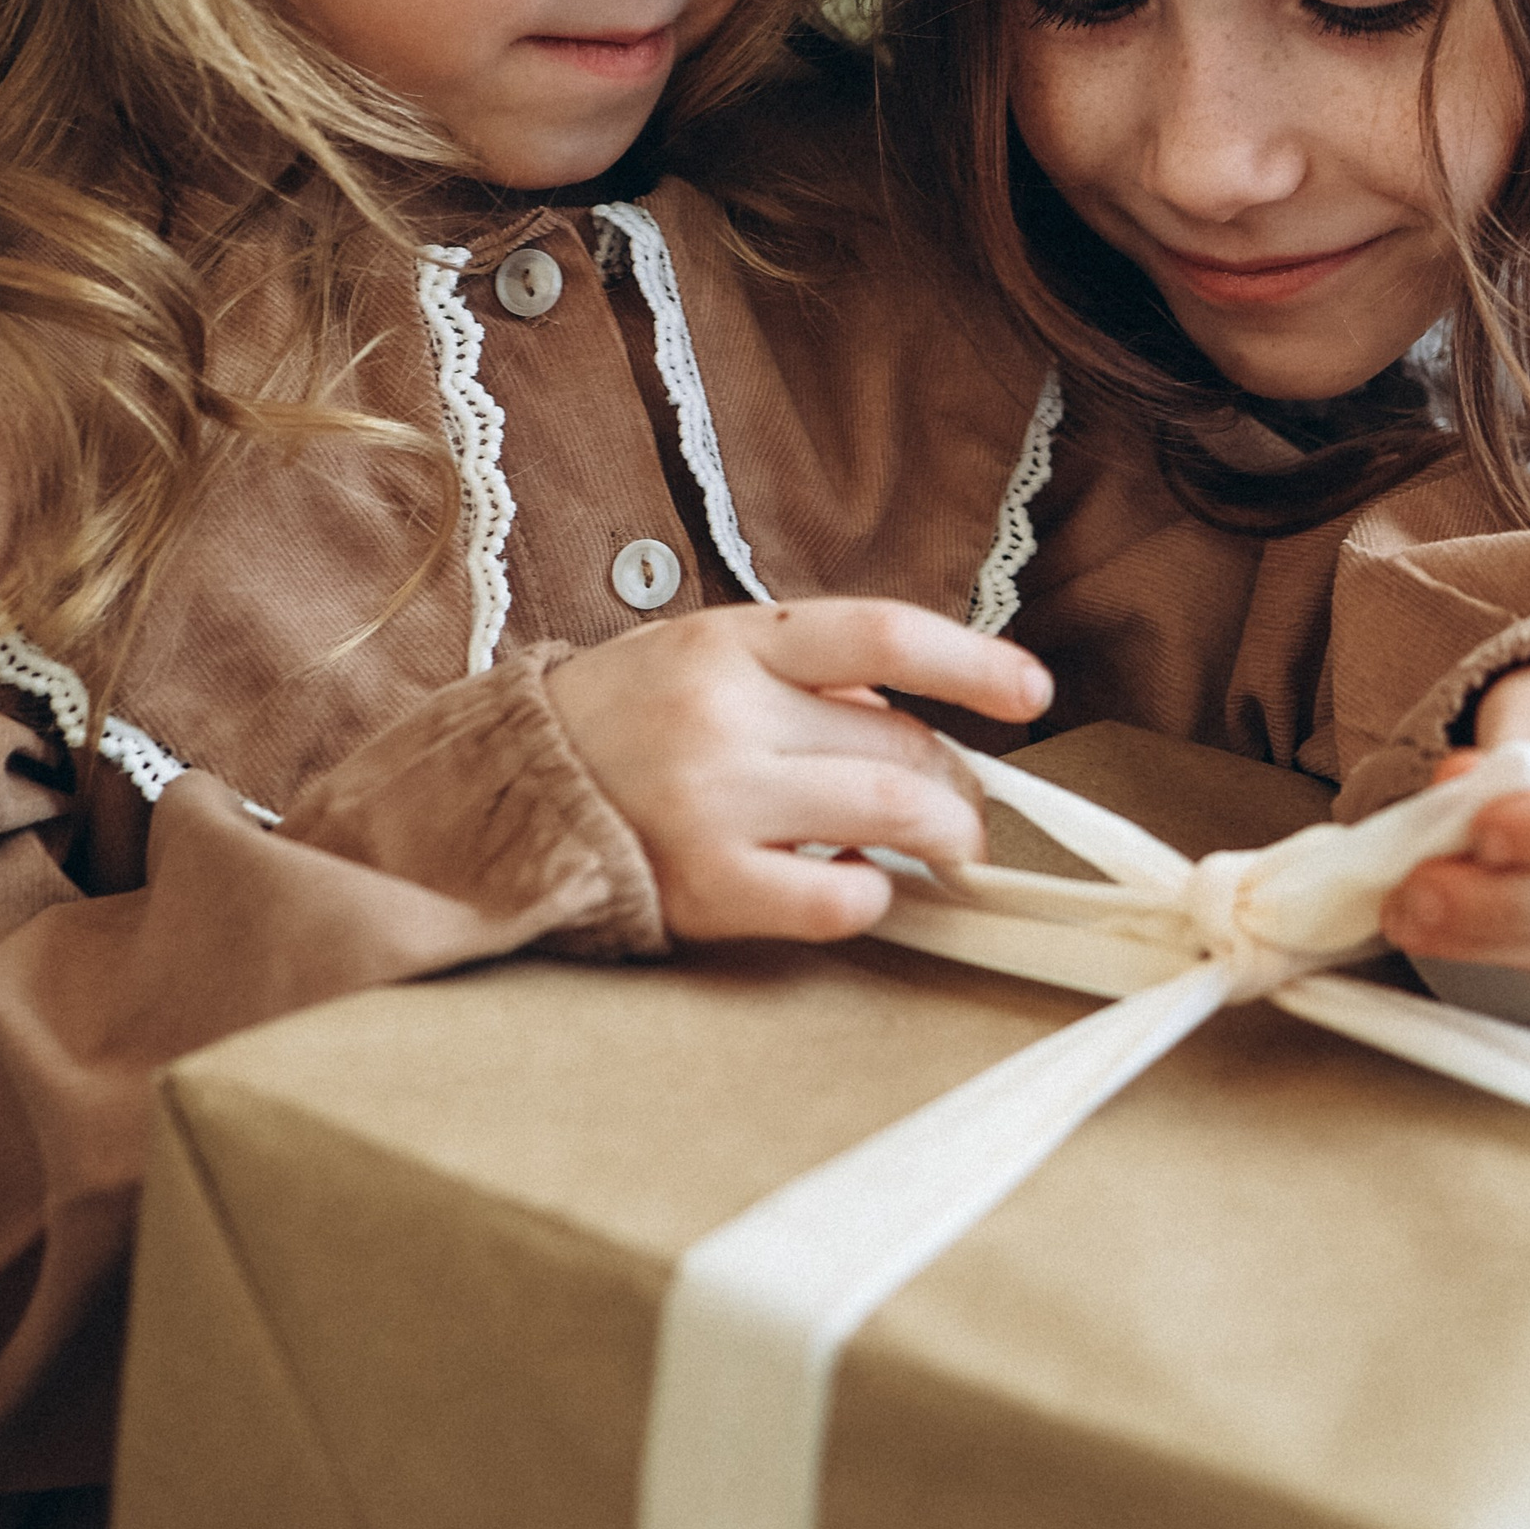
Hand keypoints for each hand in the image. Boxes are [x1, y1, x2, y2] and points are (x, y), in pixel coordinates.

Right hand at [545, 598, 1049, 942]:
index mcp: (730, 640)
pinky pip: (832, 895)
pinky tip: (865, 886)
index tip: (1034, 691)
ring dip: (942, 834)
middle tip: (966, 809)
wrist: (495, 797)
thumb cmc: (617, 723)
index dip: (972, 661)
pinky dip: (871, 893)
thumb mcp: (699, 657)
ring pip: (887, 810)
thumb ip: (799, 673)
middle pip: (897, 739)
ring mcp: (714, 800)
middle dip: (955, 780)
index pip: (882, 633)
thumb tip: (911, 711)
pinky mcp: (703, 886)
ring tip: (947, 850)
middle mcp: (725, 712)